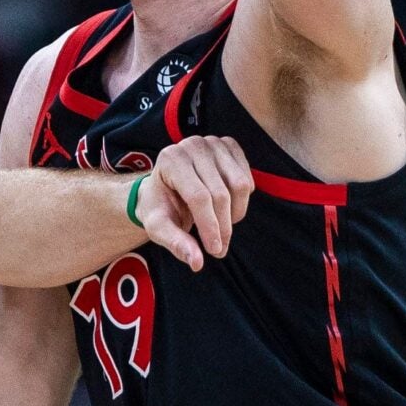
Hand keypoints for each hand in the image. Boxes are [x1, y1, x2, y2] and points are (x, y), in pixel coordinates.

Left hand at [133, 134, 251, 269]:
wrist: (166, 188)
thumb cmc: (160, 207)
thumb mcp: (158, 227)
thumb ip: (175, 243)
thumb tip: (197, 262)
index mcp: (170, 160)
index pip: (199, 197)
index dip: (211, 227)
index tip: (215, 250)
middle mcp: (191, 145)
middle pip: (220, 193)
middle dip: (223, 227)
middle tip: (220, 249)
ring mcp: (212, 142)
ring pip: (239, 185)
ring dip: (235, 214)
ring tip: (222, 227)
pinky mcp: (229, 145)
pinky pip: (247, 177)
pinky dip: (242, 200)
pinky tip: (227, 207)